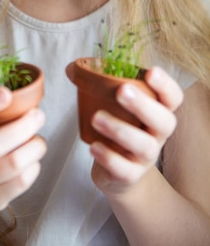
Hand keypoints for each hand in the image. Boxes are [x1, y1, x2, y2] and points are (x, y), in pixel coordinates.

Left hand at [90, 67, 182, 197]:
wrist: (119, 174)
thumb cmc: (119, 128)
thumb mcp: (114, 107)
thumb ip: (98, 85)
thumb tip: (73, 69)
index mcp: (157, 111)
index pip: (173, 98)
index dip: (166, 85)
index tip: (151, 72)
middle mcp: (157, 134)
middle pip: (164, 121)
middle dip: (143, 105)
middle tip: (121, 91)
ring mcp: (146, 158)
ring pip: (144, 146)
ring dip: (120, 130)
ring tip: (96, 118)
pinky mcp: (130, 176)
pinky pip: (125, 170)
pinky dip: (109, 158)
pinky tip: (93, 146)